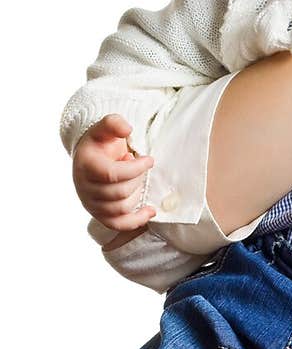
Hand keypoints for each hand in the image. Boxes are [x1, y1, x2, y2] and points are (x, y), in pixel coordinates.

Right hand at [72, 114, 155, 230]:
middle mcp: (84, 188)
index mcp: (86, 166)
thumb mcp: (105, 128)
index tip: (149, 159)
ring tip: (134, 179)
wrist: (90, 158)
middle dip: (137, 179)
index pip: (113, 175)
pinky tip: (150, 211)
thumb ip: (114, 123)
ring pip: (121, 208)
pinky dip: (136, 220)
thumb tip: (127, 129)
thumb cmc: (101, 143)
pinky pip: (118, 225)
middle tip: (138, 167)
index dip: (135, 169)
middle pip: (120, 192)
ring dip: (137, 193)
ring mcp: (90, 204)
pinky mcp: (99, 215)